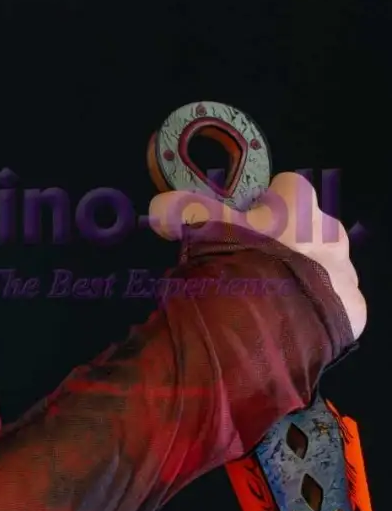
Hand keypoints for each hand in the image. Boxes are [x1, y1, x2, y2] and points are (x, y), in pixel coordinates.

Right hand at [148, 171, 366, 338]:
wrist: (273, 324)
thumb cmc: (243, 265)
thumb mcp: (207, 233)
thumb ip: (185, 212)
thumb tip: (156, 203)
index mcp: (301, 205)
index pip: (288, 187)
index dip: (266, 203)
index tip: (247, 224)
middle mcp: (332, 230)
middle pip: (309, 227)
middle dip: (286, 242)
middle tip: (255, 267)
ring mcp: (345, 270)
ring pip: (323, 265)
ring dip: (302, 275)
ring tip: (271, 298)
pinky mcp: (353, 306)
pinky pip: (333, 302)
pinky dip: (315, 309)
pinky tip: (290, 320)